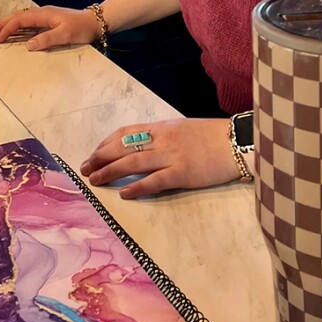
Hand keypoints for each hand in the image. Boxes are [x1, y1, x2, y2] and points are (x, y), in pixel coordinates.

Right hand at [0, 5, 98, 50]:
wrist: (95, 22)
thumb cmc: (81, 28)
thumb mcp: (64, 35)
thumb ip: (46, 39)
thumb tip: (28, 45)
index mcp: (43, 14)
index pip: (19, 20)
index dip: (7, 29)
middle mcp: (42, 13)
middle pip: (17, 17)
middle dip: (2, 24)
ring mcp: (45, 17)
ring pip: (22, 19)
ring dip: (9, 25)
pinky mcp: (49, 22)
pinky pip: (28, 23)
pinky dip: (18, 27)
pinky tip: (15, 33)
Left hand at [80, 118, 240, 196]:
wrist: (236, 142)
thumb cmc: (211, 136)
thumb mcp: (181, 129)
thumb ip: (161, 137)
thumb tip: (142, 146)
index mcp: (161, 128)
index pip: (125, 133)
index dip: (106, 143)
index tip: (94, 153)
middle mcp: (162, 140)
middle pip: (123, 147)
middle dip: (101, 157)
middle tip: (85, 168)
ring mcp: (171, 156)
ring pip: (133, 163)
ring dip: (110, 171)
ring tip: (95, 180)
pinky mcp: (182, 173)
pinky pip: (154, 181)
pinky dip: (137, 187)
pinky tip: (124, 194)